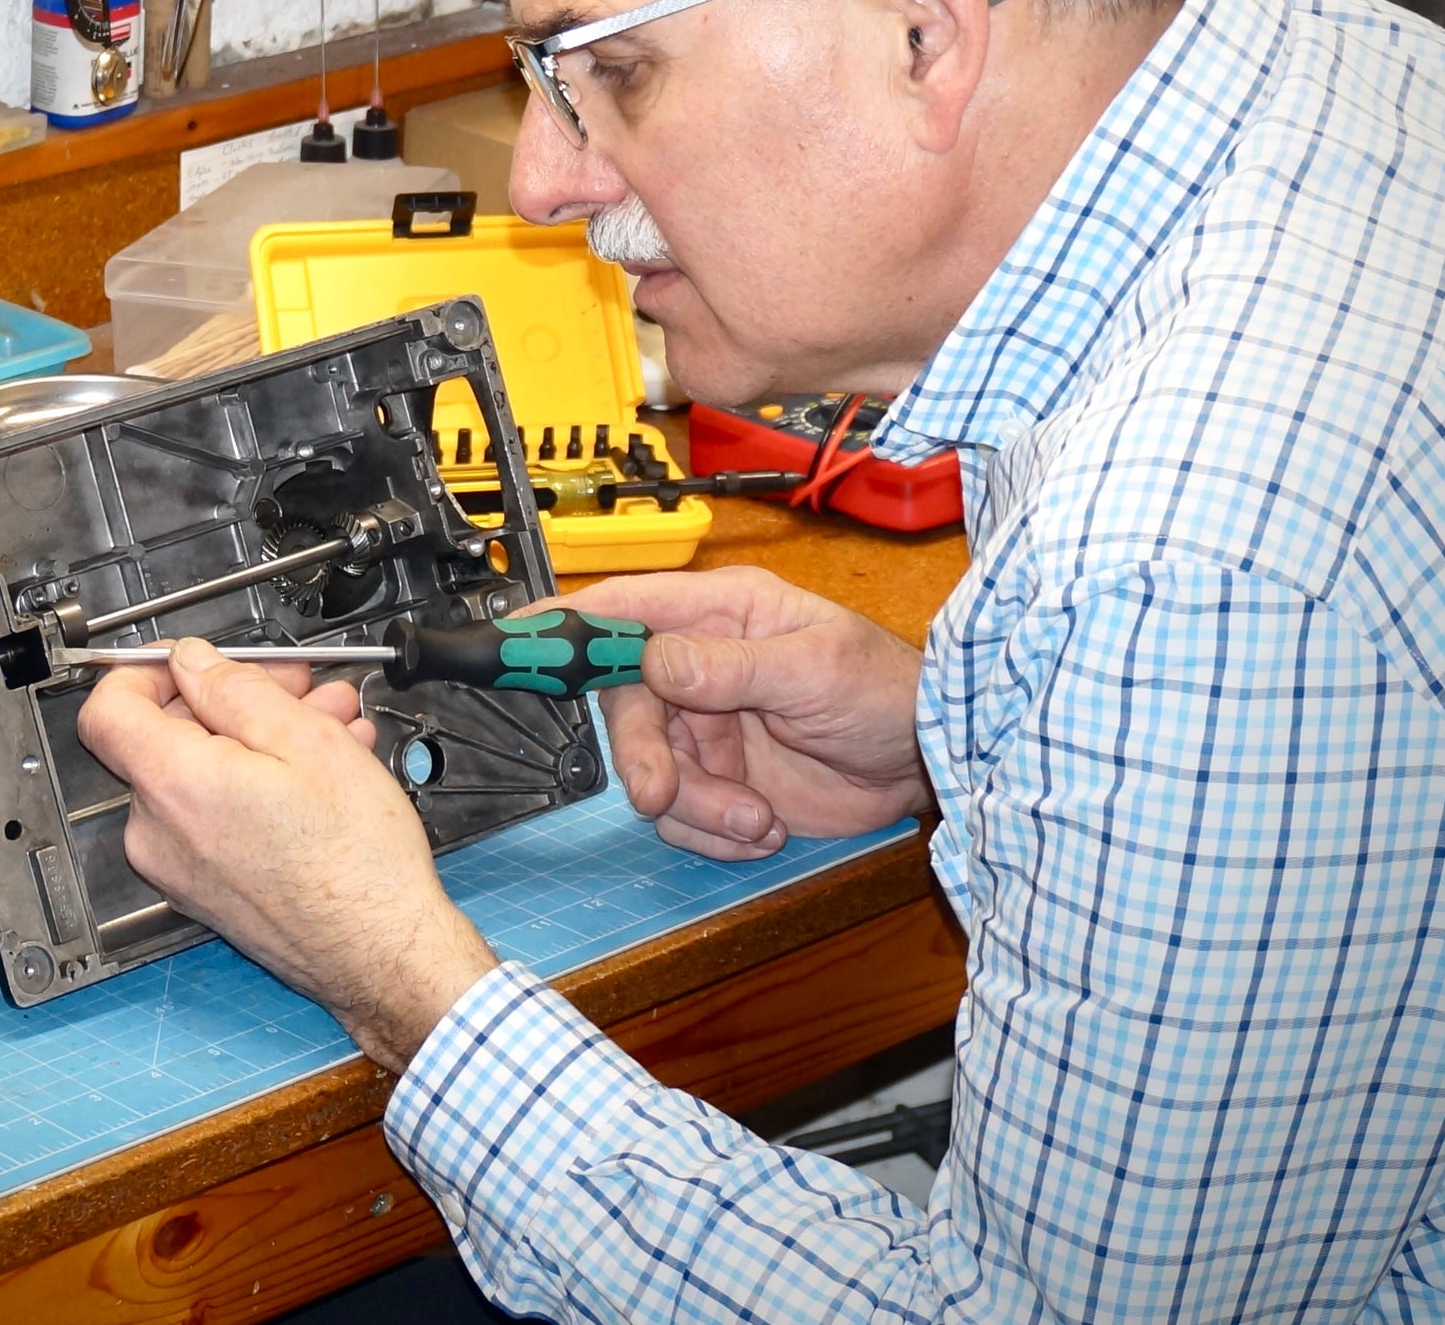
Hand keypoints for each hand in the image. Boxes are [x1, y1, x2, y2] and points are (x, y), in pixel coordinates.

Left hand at [77, 639, 499, 1069]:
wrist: (382, 956)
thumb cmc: (355, 863)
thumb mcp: (306, 742)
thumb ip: (236, 690)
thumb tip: (193, 663)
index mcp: (173, 786)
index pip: (108, 708)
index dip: (145, 669)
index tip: (190, 659)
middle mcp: (158, 833)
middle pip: (169, 738)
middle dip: (236, 700)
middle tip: (298, 685)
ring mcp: (178, 869)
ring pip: (203, 776)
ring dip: (260, 740)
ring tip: (330, 727)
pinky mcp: (204, 891)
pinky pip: (215, 817)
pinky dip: (256, 785)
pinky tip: (319, 773)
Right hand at [570, 567, 933, 858]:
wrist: (930, 764)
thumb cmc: (886, 690)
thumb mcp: (814, 668)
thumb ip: (731, 667)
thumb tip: (658, 659)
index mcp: (719, 616)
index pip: (626, 609)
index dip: (565, 624)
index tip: (515, 641)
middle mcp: (701, 669)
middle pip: (626, 709)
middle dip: (642, 760)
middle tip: (665, 796)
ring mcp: (708, 730)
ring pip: (651, 774)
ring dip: (698, 810)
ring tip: (759, 819)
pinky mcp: (722, 784)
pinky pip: (684, 819)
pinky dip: (718, 836)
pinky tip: (766, 830)